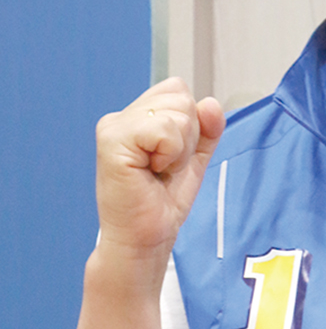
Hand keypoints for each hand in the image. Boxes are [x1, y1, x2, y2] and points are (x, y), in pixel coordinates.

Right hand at [94, 78, 224, 257]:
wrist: (146, 239)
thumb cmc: (162, 202)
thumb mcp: (193, 158)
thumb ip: (206, 129)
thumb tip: (210, 102)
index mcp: (136, 117)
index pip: (178, 90)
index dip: (190, 125)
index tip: (171, 158)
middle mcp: (120, 116)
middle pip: (180, 97)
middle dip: (187, 137)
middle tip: (164, 168)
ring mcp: (113, 126)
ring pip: (177, 112)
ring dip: (179, 149)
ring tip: (158, 171)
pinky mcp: (112, 140)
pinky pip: (165, 130)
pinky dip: (170, 154)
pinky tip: (151, 172)